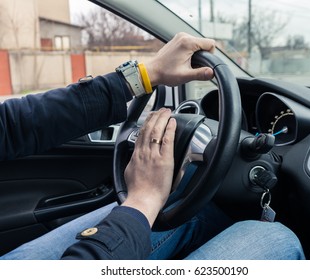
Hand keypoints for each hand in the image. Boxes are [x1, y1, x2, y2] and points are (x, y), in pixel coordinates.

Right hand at [122, 108, 175, 226]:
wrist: (142, 200)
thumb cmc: (137, 192)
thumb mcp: (129, 173)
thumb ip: (133, 163)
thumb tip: (135, 159)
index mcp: (136, 155)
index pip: (141, 134)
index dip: (146, 123)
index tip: (150, 117)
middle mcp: (144, 152)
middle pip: (148, 129)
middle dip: (155, 117)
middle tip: (160, 110)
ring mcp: (154, 155)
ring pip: (157, 131)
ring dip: (162, 119)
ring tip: (166, 111)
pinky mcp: (165, 160)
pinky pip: (167, 140)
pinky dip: (170, 129)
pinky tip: (172, 122)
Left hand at [146, 32, 214, 86]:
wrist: (152, 71)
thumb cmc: (166, 73)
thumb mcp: (185, 76)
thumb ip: (200, 74)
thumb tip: (212, 72)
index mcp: (188, 42)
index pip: (210, 43)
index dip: (210, 55)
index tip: (203, 64)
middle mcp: (184, 36)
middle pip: (204, 43)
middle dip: (202, 56)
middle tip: (192, 66)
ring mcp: (180, 37)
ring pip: (197, 44)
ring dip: (196, 54)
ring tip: (186, 64)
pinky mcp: (177, 39)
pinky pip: (190, 44)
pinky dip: (191, 52)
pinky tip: (183, 60)